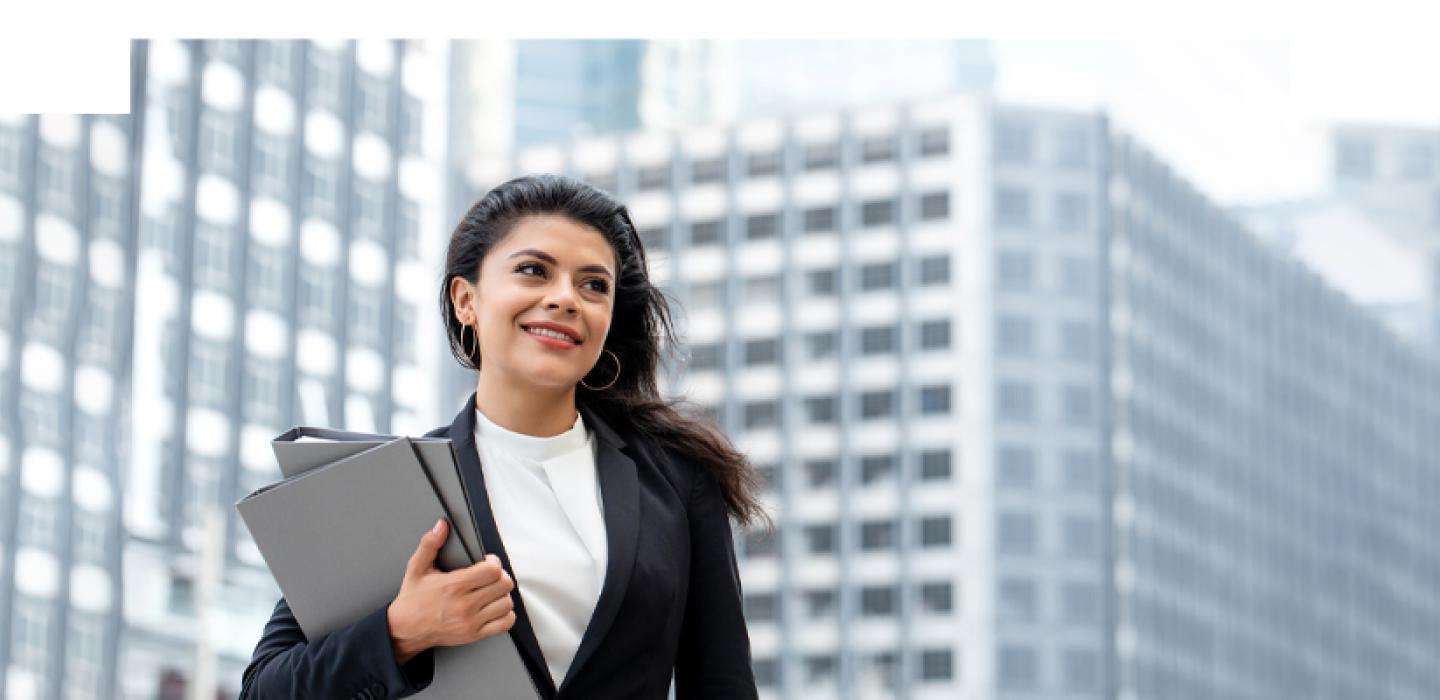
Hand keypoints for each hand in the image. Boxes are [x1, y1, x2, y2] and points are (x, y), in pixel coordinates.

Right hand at [387, 519, 516, 664]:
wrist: (404, 630)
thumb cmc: (412, 600)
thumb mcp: (416, 568)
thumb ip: (430, 544)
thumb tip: (441, 526)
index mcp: (453, 586)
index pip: (491, 571)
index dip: (494, 562)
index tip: (488, 562)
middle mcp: (464, 605)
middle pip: (503, 585)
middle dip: (500, 576)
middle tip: (491, 575)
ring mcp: (471, 622)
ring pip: (506, 603)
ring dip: (502, 595)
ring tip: (491, 591)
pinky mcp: (474, 635)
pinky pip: (505, 623)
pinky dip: (505, 614)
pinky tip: (494, 607)